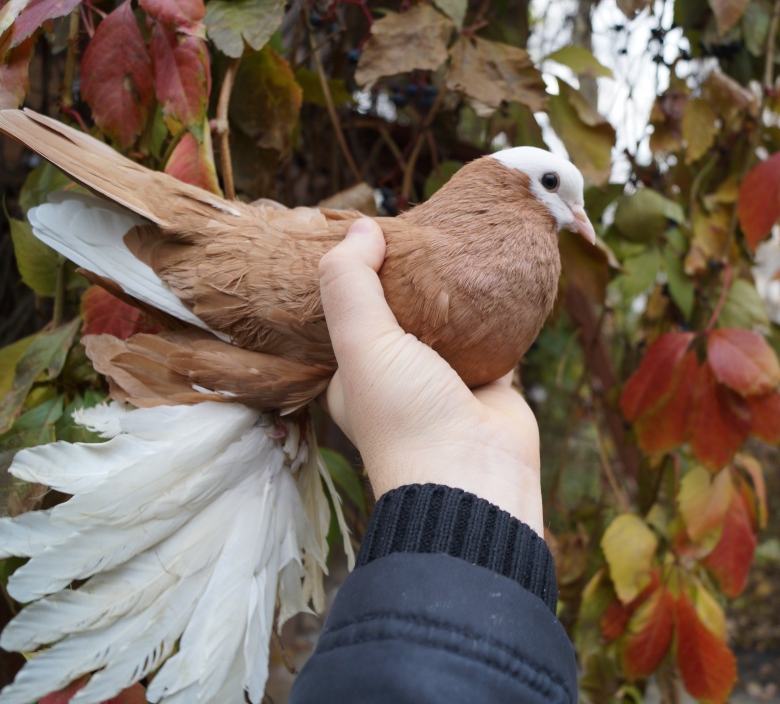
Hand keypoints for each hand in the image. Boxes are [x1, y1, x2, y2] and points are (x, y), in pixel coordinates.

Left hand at [318, 218, 543, 534]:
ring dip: (451, 289)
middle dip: (409, 276)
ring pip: (446, 321)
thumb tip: (362, 227)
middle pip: (400, 313)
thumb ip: (351, 283)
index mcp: (352, 376)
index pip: (347, 313)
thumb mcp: (360, 345)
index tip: (368, 234)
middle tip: (419, 230)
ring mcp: (442, 379)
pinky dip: (492, 309)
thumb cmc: (405, 418)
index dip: (356, 275)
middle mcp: (395, 377)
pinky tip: (494, 274)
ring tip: (454, 239)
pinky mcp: (487, 380)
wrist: (475, 480)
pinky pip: (489, 333)